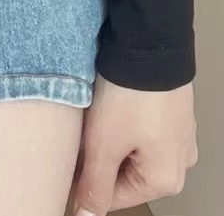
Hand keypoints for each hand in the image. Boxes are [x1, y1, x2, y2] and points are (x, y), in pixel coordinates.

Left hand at [73, 77, 196, 212]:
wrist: (149, 43)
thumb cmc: (131, 94)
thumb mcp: (104, 145)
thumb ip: (94, 185)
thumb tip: (88, 215)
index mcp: (165, 179)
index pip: (113, 198)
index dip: (82, 184)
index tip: (63, 168)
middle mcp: (178, 162)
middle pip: (123, 173)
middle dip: (96, 157)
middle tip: (77, 135)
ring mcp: (177, 136)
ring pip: (130, 149)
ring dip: (107, 138)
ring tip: (92, 115)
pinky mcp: (170, 112)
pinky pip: (141, 128)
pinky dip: (120, 121)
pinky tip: (106, 104)